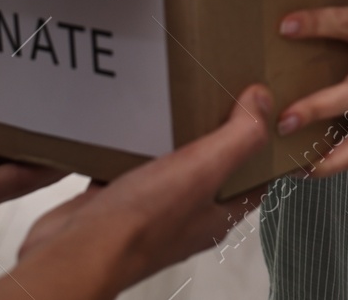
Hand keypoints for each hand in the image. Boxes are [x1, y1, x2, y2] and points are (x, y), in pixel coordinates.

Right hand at [8, 85, 272, 296]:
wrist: (76, 250)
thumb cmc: (139, 225)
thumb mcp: (203, 169)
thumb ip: (239, 136)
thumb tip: (264, 103)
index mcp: (218, 212)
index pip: (257, 180)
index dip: (268, 150)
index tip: (271, 117)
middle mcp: (189, 215)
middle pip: (217, 171)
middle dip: (221, 136)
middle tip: (223, 96)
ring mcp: (153, 209)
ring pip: (175, 168)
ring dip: (177, 138)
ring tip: (180, 100)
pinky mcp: (119, 201)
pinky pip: (135, 167)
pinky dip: (136, 145)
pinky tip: (132, 122)